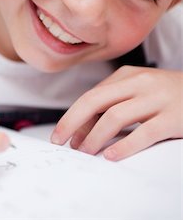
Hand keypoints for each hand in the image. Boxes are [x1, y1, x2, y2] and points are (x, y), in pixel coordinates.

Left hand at [51, 66, 182, 160]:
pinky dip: (124, 146)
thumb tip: (81, 132)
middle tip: (59, 141)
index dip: (72, 117)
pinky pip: (144, 133)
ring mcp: (158, 99)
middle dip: (71, 122)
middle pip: (94, 101)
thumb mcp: (139, 92)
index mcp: (128, 76)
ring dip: (94, 137)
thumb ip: (113, 105)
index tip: (61, 135)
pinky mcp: (174, 118)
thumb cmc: (169, 96)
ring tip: (85, 152)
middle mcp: (140, 83)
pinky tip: (111, 156)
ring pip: (114, 117)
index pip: (91, 97)